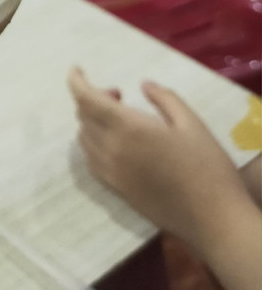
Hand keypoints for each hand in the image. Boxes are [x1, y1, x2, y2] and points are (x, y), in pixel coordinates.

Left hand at [68, 67, 250, 256]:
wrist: (213, 220)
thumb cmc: (207, 167)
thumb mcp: (192, 123)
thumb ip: (164, 98)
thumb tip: (143, 84)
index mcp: (128, 128)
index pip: (86, 100)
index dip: (76, 81)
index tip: (77, 69)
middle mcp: (111, 149)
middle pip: (83, 117)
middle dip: (93, 99)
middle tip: (119, 95)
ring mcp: (111, 173)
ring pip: (84, 139)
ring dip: (92, 121)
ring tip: (120, 119)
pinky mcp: (116, 191)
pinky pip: (91, 161)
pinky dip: (93, 143)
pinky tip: (116, 143)